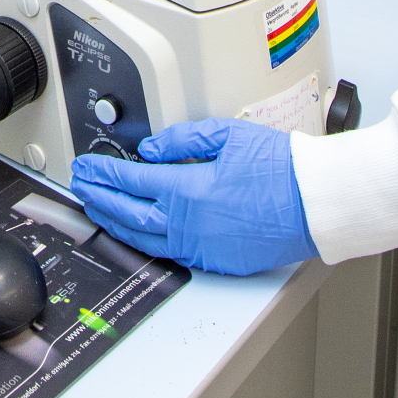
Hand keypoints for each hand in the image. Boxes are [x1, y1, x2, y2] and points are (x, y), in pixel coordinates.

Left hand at [66, 118, 318, 274]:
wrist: (315, 202)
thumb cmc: (282, 169)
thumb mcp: (228, 135)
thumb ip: (183, 141)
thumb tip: (151, 150)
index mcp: (189, 190)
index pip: (131, 182)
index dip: (103, 174)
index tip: (87, 167)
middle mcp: (189, 224)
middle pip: (128, 214)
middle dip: (99, 199)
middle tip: (82, 188)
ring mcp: (202, 246)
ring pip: (144, 239)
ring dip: (116, 223)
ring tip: (100, 211)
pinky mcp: (217, 261)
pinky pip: (170, 252)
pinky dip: (146, 240)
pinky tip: (140, 232)